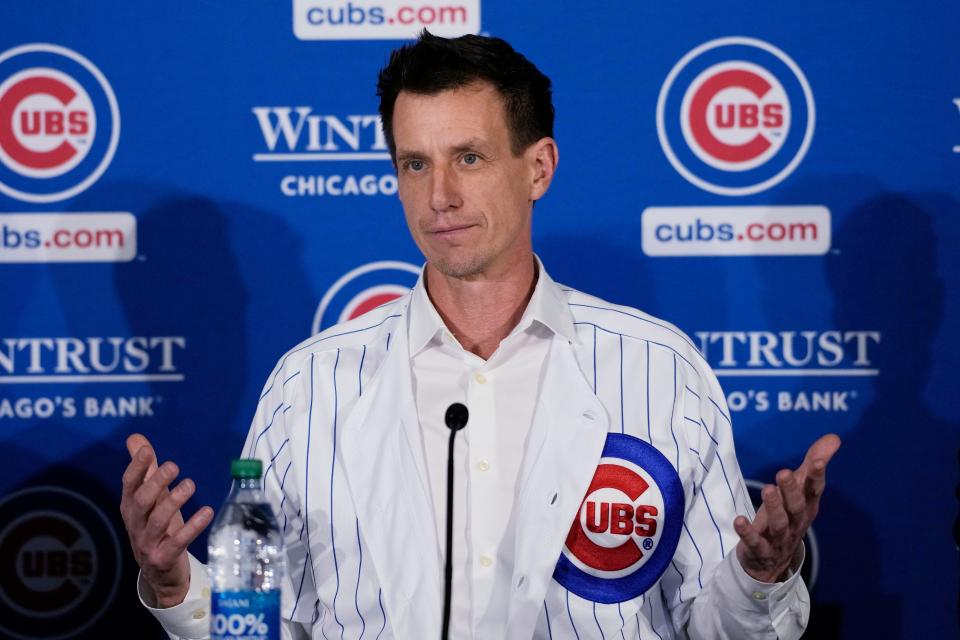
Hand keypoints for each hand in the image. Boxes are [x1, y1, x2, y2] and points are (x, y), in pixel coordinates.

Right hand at [119, 433, 213, 607]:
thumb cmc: (157, 528)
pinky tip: (207, 511)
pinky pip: (178, 541)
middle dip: (155, 483)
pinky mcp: (164, 558)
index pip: (129, 485)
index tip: (147, 451)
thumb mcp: (151, 499)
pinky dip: (193, 526)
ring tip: (190, 485)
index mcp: (131, 508)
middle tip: (173, 466)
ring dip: (173, 501)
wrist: (160, 574)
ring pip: (158, 521)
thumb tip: (135, 439)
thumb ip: (145, 469)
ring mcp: (148, 543)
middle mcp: (136, 524)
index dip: (136, 468)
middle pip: (141, 501)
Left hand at [734, 433, 840, 582]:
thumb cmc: (788, 517)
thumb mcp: (800, 492)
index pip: (814, 490)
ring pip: (778, 523)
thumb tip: (834, 438)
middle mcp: (795, 522)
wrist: (773, 562)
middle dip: (791, 490)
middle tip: (783, 472)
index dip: (817, 476)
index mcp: (807, 507)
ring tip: (767, 489)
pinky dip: (747, 533)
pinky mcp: (760, 550)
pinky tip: (739, 521)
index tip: (818, 461)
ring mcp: (778, 538)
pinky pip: (755, 542)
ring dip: (773, 507)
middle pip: (796, 506)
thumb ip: (812, 466)